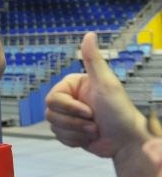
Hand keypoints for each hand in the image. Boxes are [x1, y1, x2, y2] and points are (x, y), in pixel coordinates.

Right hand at [45, 32, 145, 158]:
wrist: (126, 142)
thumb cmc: (119, 112)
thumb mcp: (106, 83)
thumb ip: (93, 59)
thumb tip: (89, 34)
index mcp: (72, 86)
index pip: (53, 99)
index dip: (69, 108)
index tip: (89, 111)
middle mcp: (68, 99)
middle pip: (50, 113)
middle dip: (74, 122)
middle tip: (93, 122)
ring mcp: (68, 116)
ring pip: (54, 126)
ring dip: (76, 132)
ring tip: (94, 130)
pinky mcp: (69, 132)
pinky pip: (59, 137)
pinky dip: (75, 140)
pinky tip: (89, 138)